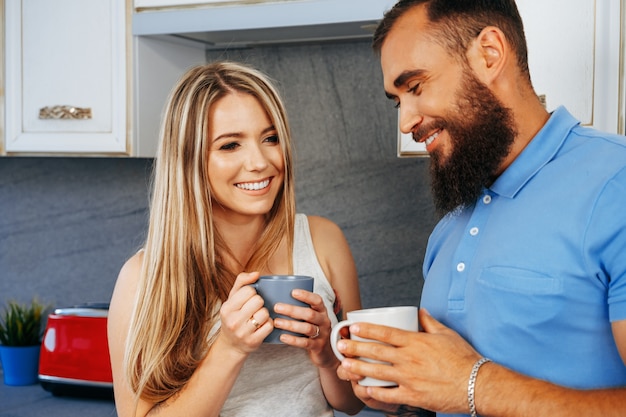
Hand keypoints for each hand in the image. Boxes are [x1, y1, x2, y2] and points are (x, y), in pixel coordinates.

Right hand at [219, 271, 272, 354]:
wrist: (231, 345)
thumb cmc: (234, 317)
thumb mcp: (232, 299)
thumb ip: (242, 282)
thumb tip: (257, 273)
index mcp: (227, 308)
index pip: (248, 291)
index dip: (253, 293)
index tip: (249, 299)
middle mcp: (233, 321)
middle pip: (258, 301)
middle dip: (260, 303)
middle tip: (255, 308)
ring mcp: (242, 333)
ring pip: (265, 313)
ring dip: (265, 314)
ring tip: (259, 317)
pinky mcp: (253, 342)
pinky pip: (269, 325)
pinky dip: (269, 324)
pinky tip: (262, 325)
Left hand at [273, 289, 336, 368]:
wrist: (325, 351)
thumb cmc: (313, 328)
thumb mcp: (312, 317)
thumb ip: (301, 309)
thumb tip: (279, 297)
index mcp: (322, 311)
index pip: (317, 300)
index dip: (306, 295)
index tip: (293, 292)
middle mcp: (324, 321)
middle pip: (310, 314)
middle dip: (292, 310)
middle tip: (276, 307)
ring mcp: (322, 334)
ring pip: (307, 328)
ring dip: (290, 325)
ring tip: (276, 322)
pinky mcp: (318, 346)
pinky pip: (305, 343)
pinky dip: (293, 340)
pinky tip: (282, 337)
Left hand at [336, 309, 481, 413]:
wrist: (477, 384)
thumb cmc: (464, 359)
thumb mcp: (447, 334)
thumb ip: (430, 322)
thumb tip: (420, 311)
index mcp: (416, 342)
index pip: (385, 333)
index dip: (367, 330)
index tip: (353, 327)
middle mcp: (409, 359)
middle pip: (375, 352)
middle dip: (355, 348)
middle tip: (340, 346)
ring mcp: (409, 378)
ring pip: (377, 373)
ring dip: (358, 369)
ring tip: (345, 366)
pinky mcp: (413, 396)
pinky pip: (389, 395)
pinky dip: (375, 393)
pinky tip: (365, 390)